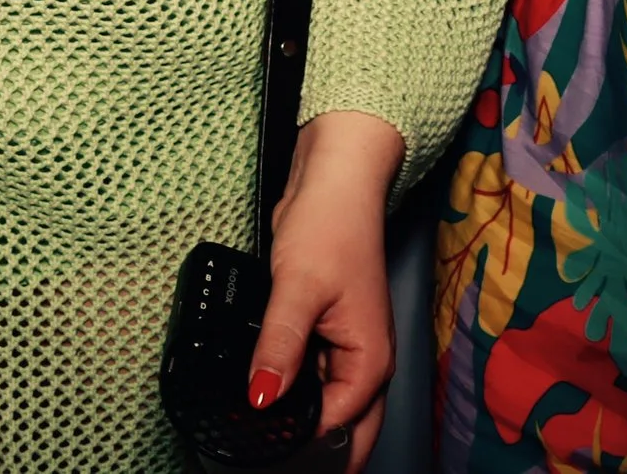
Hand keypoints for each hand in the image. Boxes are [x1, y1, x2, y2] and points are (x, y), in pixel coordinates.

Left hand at [251, 110, 405, 462]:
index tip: (257, 448)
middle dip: (317, 452)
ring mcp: (345, 345)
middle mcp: (363, 360)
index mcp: (369, 361)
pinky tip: (265, 390)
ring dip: (300, 420)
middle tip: (273, 463)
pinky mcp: (325, 328)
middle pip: (345, 428)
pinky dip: (294, 387)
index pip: (335, 426)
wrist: (334, 179)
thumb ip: (279, 348)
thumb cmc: (330, 225)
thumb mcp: (297, 288)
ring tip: (260, 436)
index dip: (297, 442)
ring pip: (326, 402)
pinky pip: (312, 374)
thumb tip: (261, 400)